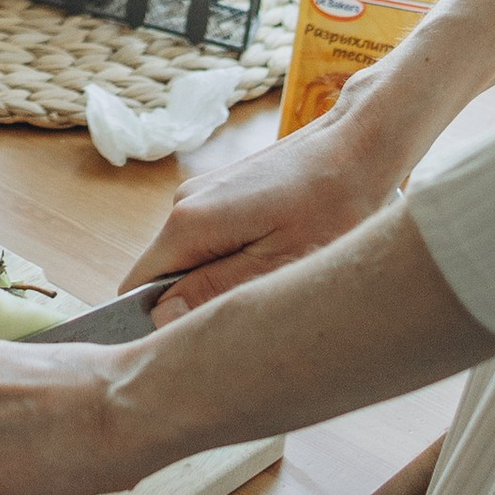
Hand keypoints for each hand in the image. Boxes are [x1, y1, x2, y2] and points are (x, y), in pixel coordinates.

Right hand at [122, 82, 400, 318]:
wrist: (358, 147)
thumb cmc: (331, 205)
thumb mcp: (277, 264)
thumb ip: (214, 291)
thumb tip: (160, 320)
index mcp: (189, 222)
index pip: (137, 289)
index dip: (154, 325)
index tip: (193, 348)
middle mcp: (184, 203)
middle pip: (163, 277)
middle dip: (193, 307)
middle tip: (247, 325)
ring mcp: (203, 195)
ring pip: (189, 261)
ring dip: (217, 285)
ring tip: (269, 291)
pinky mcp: (224, 194)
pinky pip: (209, 242)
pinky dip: (232, 263)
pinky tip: (274, 264)